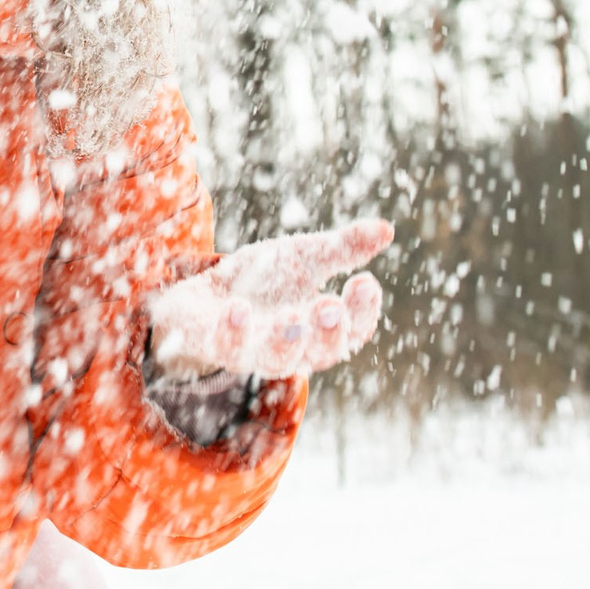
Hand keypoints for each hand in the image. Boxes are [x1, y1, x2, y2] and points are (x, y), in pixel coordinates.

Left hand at [145, 217, 392, 381]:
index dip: (362, 311)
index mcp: (319, 331)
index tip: (365, 282)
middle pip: (319, 353)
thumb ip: (342, 249)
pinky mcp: (215, 344)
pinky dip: (233, 331)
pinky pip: (225, 347)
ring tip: (292, 316)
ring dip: (284, 339)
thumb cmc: (263, 283)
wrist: (202, 295)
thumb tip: (387, 230)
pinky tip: (238, 308)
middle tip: (331, 306)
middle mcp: (292, 349)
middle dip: (327, 332)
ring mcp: (253, 351)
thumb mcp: (303, 258)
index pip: (353, 331)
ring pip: (275, 358)